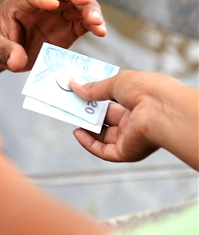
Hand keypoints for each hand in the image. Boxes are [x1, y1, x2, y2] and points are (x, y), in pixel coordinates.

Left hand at [0, 0, 105, 72]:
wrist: (1, 51)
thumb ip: (5, 52)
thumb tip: (17, 62)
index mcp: (20, 4)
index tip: (50, 3)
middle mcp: (42, 5)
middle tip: (84, 0)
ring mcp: (57, 15)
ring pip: (78, 5)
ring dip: (90, 10)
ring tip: (97, 23)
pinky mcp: (68, 29)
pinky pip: (84, 23)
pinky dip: (94, 25)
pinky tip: (101, 31)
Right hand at [70, 71, 197, 168]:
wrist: (162, 109)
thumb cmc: (148, 91)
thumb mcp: (117, 82)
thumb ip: (95, 88)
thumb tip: (76, 85)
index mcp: (139, 102)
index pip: (115, 102)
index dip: (97, 98)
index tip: (81, 94)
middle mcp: (137, 120)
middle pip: (107, 120)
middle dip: (89, 113)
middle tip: (72, 105)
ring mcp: (132, 137)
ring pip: (104, 137)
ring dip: (87, 129)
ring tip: (72, 118)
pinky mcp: (127, 151)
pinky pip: (104, 151)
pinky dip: (89, 143)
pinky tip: (78, 133)